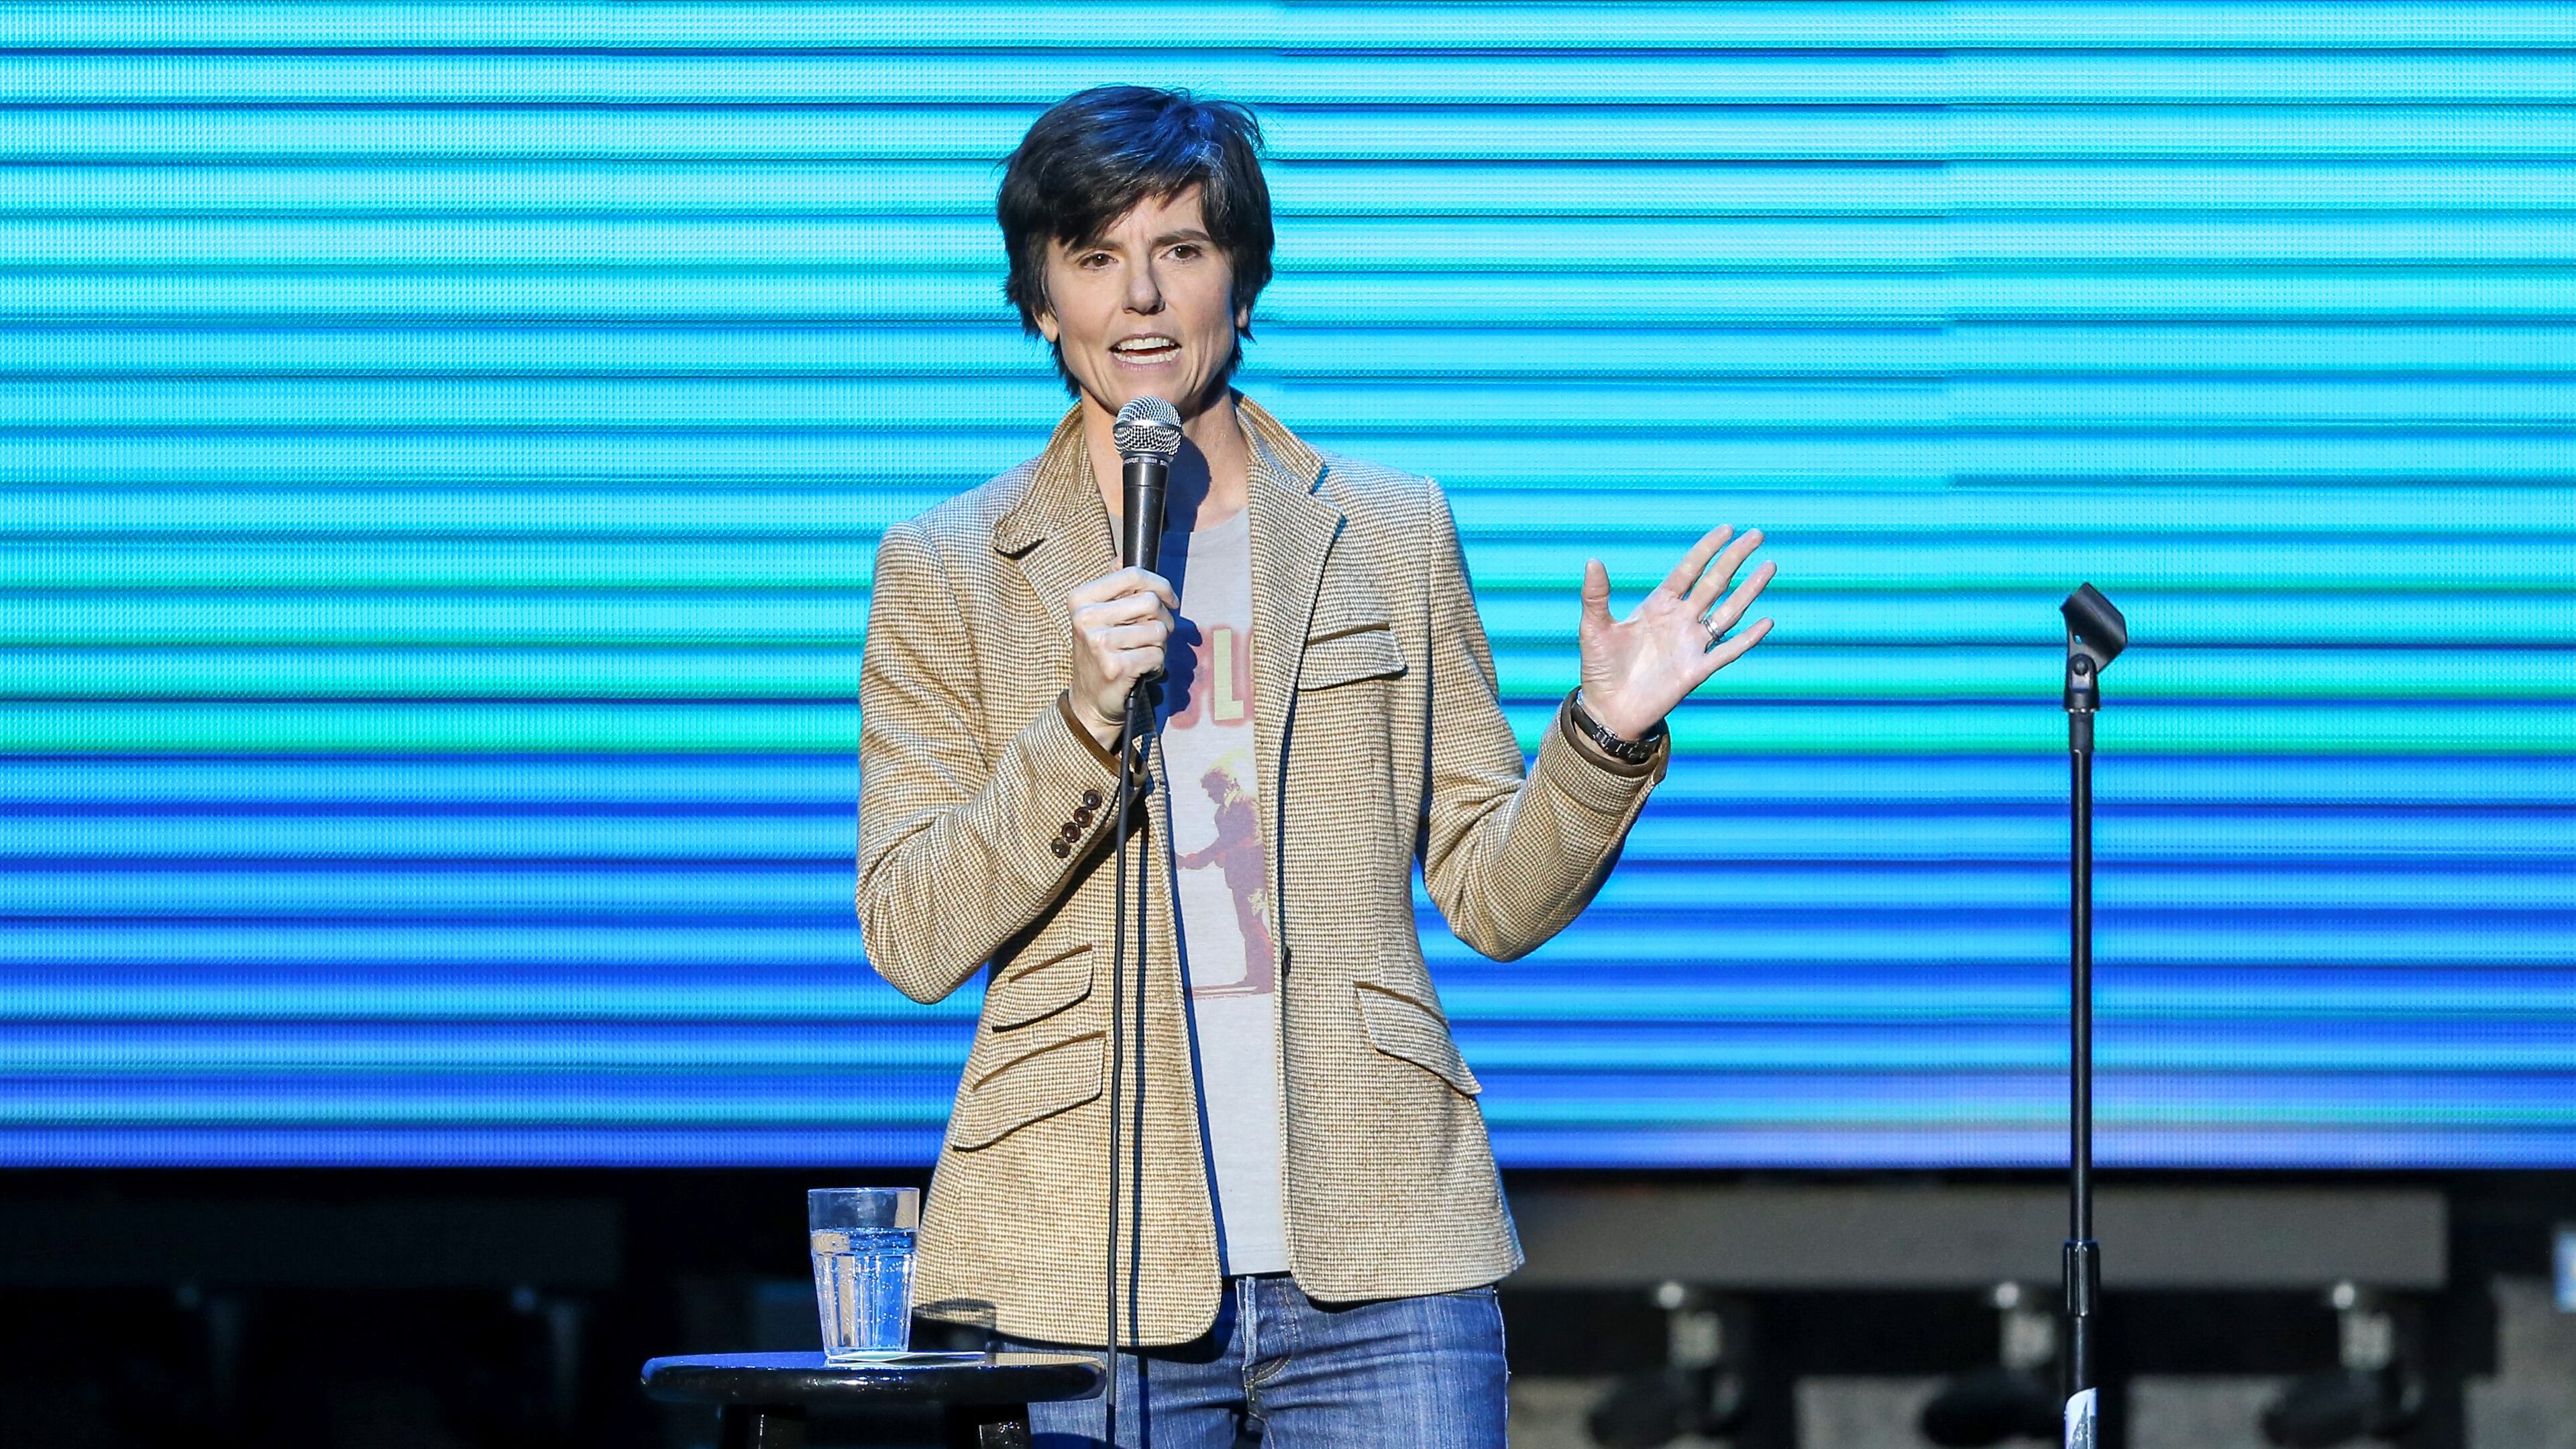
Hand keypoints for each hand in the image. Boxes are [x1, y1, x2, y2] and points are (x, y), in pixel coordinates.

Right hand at [1066, 566, 1177, 747]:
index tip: (1170, 599)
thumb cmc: (1100, 654)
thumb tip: (1122, 556)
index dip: (1160, 584)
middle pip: (1151, 602)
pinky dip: (1157, 664)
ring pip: (1158, 630)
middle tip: (1157, 635)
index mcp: (1080, 599)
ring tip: (1145, 654)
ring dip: (1161, 645)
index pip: (1133, 574)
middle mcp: (1086, 618)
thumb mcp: (1097, 617)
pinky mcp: (1116, 667)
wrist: (1089, 702)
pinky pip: (1157, 655)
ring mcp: (1099, 643)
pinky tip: (1143, 670)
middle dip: (1164, 619)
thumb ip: (1112, 588)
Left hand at [1578, 526, 1775, 740]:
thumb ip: (1596, 595)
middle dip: (1735, 559)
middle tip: (1756, 535)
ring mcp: (1691, 645)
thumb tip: (1592, 560)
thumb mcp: (1594, 628)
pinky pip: (1728, 651)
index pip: (1688, 571)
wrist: (1609, 709)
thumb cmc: (1600, 668)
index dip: (1706, 549)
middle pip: (1714, 583)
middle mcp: (1680, 621)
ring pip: (1728, 612)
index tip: (1726, 529)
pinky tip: (1767, 621)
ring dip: (1748, 590)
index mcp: (1658, 606)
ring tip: (1769, 566)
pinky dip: (1747, 638)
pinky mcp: (1697, 671)